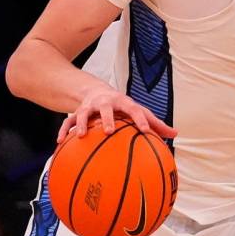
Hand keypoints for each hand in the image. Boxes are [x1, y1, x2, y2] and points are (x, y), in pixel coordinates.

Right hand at [57, 86, 177, 142]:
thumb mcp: (138, 112)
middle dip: (108, 119)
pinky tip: (59, 143)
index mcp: (124, 103)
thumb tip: (175, 134)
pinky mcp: (77, 112)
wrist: (97, 92)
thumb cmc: (123, 107)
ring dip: (81, 124)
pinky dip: (64, 131)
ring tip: (80, 136)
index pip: (135, 110)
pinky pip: (67, 122)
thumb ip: (155, 123)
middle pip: (107, 108)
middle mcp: (106, 103)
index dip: (141, 119)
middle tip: (109, 132)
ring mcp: (90, 107)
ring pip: (83, 113)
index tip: (145, 131)